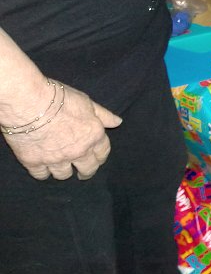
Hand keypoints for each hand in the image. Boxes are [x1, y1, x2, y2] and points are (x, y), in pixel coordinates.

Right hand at [3, 83, 121, 179]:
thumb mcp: (87, 102)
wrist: (29, 102)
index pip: (102, 153)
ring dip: (63, 171)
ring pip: (63, 174)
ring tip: (60, 168)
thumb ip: (103, 115)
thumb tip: (118, 122)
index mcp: (93, 136)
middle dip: (86, 171)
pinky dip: (42, 172)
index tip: (97, 160)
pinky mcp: (34, 162)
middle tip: (82, 173)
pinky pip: (41, 175)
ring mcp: (56, 158)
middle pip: (87, 169)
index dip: (100, 157)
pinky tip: (42, 169)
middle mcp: (78, 151)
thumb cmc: (60, 98)